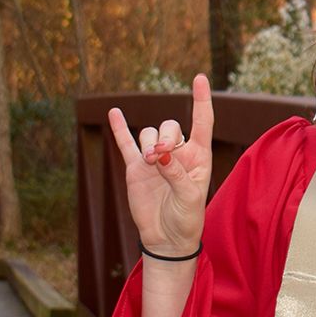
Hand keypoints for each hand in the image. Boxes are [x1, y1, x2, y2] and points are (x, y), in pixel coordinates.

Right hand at [107, 73, 214, 257]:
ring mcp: (155, 158)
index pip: (202, 122)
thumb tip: (159, 154)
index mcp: (198, 156)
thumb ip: (176, 174)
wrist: (166, 238)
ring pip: (149, 133)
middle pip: (170, 126)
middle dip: (166, 137)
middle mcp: (177, 153)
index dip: (201, 100)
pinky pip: (126, 143)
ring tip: (150, 163)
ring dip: (148, 143)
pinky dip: (120, 128)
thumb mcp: (189, 198)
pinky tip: (114, 113)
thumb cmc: (187, 219)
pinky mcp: (136, 167)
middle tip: (161, 157)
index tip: (199, 78)